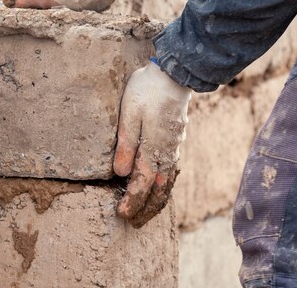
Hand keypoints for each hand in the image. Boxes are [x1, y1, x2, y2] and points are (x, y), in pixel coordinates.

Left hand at [114, 62, 190, 227]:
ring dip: (157, 201)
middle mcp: (167, 154)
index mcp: (154, 150)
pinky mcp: (176, 141)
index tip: (121, 214)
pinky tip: (159, 188)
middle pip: (158, 191)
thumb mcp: (129, 115)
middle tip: (133, 223)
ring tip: (146, 213)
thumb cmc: (148, 92)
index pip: (142, 185)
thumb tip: (121, 174)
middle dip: (146, 209)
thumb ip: (126, 145)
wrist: (174, 74)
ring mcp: (174, 149)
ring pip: (167, 184)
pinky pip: (171, 172)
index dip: (132, 202)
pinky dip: (164, 187)